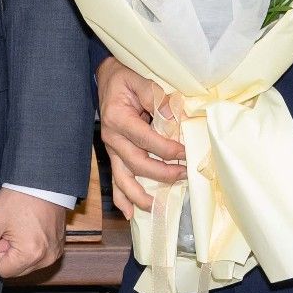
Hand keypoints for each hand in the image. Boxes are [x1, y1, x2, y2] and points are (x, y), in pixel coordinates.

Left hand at [0, 188, 66, 278]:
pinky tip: (31, 228)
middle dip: (10, 253)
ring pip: (27, 265)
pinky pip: (39, 257)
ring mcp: (55, 253)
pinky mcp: (59, 247)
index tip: (4, 233)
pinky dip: (32, 246)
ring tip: (22, 227)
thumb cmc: (16, 199)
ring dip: (21, 250)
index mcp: (30, 254)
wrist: (40, 182)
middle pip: (17, 270)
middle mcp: (47, 258)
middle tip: (12, 229)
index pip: (3, 271)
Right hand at [97, 57, 185, 216]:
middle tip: (183, 175)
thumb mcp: (139, 79)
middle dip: (161, 173)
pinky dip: (122, 198)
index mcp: (118, 118)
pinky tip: (129, 213)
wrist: (106, 80)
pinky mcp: (114, 155)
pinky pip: (115, 180)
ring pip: (123, 177)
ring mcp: (111, 148)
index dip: (166, 149)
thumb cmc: (124, 80)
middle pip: (136, 163)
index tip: (185, 153)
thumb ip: (155, 96)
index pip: (145, 139)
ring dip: (139, 194)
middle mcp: (111, 137)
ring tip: (154, 206)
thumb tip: (173, 116)